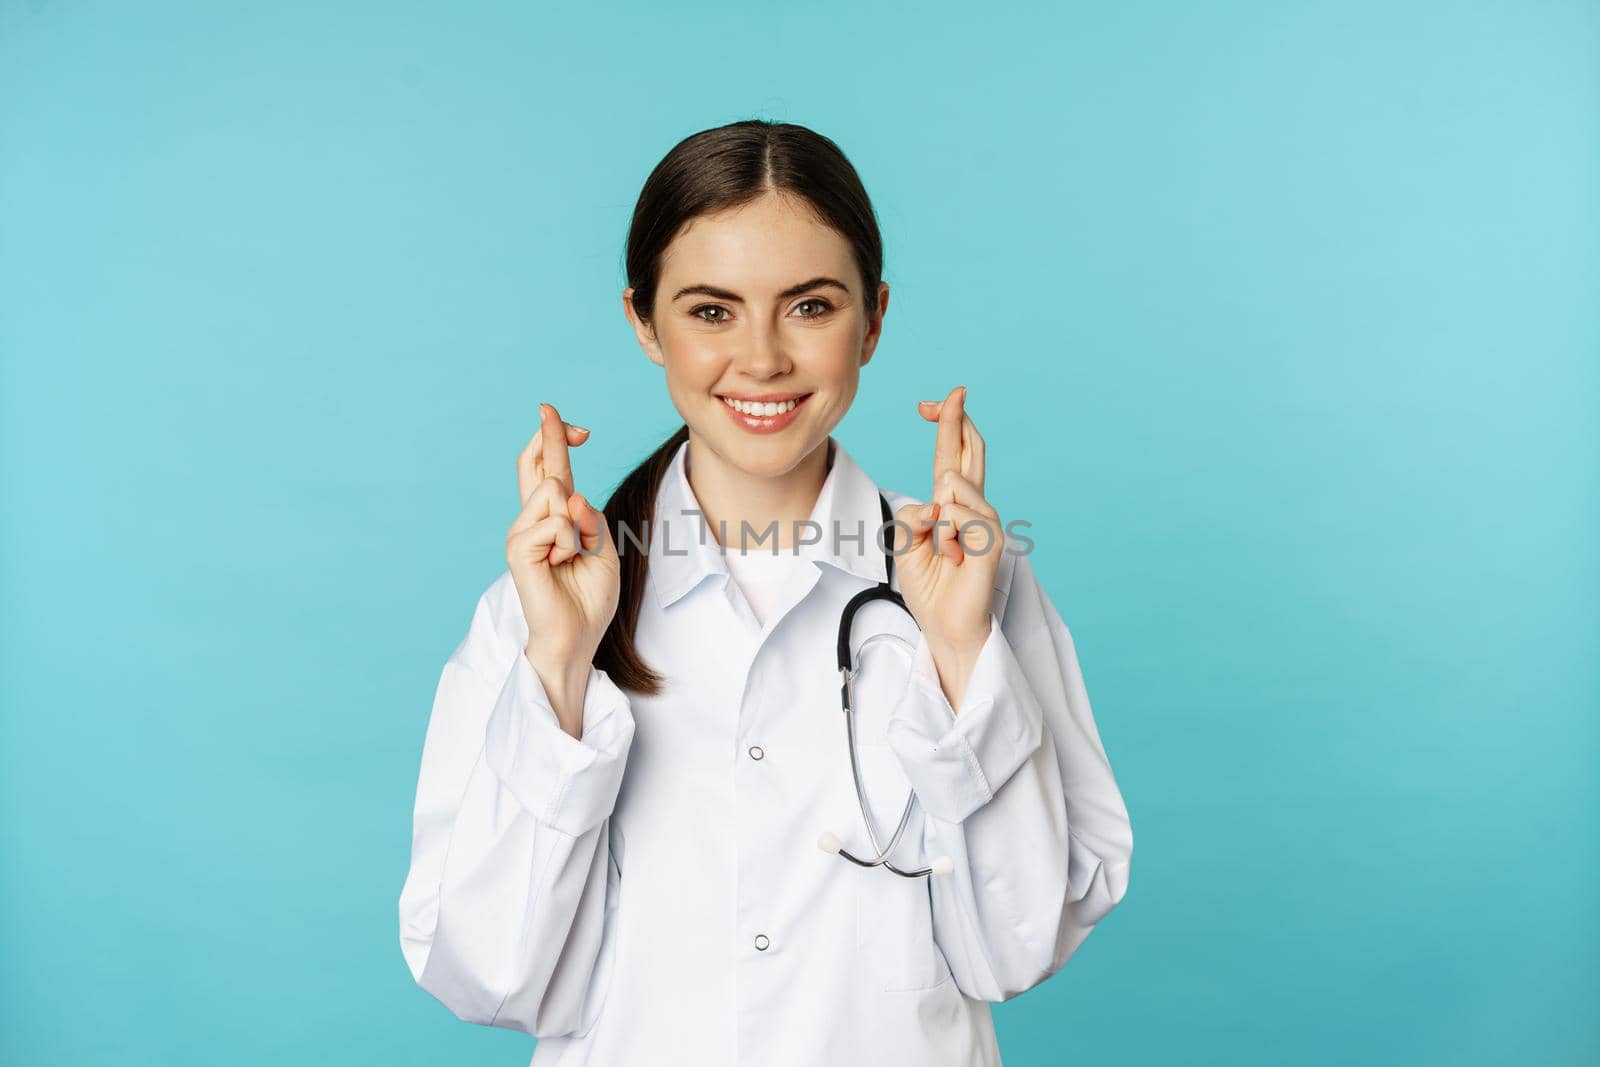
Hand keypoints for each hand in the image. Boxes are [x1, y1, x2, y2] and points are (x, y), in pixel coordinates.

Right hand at [506, 403, 619, 733]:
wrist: (576, 638)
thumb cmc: (589, 598)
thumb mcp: (603, 548)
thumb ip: (588, 517)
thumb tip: (567, 492)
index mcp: (554, 519)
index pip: (549, 471)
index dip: (556, 440)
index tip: (569, 422)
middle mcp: (533, 521)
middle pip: (533, 464)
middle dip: (548, 434)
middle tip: (550, 409)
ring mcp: (522, 534)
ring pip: (554, 492)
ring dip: (577, 524)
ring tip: (571, 556)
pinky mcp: (518, 550)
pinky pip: (554, 523)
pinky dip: (570, 543)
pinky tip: (560, 566)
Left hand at [893, 386, 1001, 705]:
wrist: (944, 624)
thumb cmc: (927, 585)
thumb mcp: (905, 543)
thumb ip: (915, 514)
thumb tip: (939, 499)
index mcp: (951, 504)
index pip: (951, 455)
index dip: (946, 425)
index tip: (933, 402)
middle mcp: (973, 506)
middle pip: (969, 450)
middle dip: (956, 419)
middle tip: (954, 391)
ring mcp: (987, 521)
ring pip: (954, 485)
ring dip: (935, 517)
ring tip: (942, 549)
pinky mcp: (992, 540)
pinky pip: (960, 515)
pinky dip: (946, 534)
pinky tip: (953, 556)